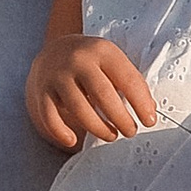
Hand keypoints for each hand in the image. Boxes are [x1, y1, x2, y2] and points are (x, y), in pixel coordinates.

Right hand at [25, 35, 157, 151]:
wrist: (54, 51)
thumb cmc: (92, 63)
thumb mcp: (113, 62)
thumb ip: (131, 82)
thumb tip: (149, 111)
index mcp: (103, 50)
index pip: (127, 79)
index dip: (141, 104)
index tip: (149, 121)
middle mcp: (78, 60)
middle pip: (103, 94)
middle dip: (121, 118)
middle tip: (130, 131)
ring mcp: (57, 75)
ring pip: (78, 108)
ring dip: (98, 128)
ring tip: (111, 135)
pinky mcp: (41, 91)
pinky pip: (50, 117)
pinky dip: (61, 132)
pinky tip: (74, 140)